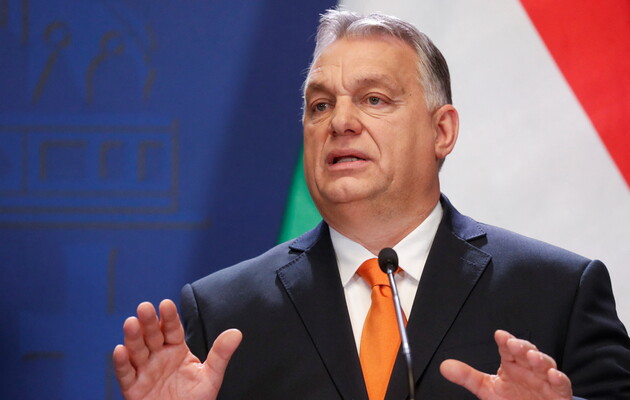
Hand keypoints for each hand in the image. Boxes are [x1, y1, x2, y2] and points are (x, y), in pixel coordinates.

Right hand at [112, 299, 241, 399]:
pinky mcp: (133, 388)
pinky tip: (120, 350)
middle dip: (149, 322)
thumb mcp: (211, 376)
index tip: (166, 304)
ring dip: (133, 337)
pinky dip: (121, 363)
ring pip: (137, 351)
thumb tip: (237, 333)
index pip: (172, 329)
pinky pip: (125, 374)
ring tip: (131, 323)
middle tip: (145, 307)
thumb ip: (221, 354)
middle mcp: (158, 356)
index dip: (169, 317)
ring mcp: (145, 370)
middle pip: (152, 336)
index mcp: (176, 349)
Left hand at [440, 330, 571, 399]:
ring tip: (532, 356)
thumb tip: (445, 366)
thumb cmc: (513, 398)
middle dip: (522, 346)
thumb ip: (468, 376)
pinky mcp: (558, 394)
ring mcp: (545, 380)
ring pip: (546, 364)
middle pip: (527, 352)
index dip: (505, 341)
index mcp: (512, 363)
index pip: (508, 348)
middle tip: (513, 344)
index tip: (499, 335)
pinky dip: (559, 379)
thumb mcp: (487, 389)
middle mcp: (529, 368)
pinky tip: (553, 375)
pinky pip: (562, 385)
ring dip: (541, 359)